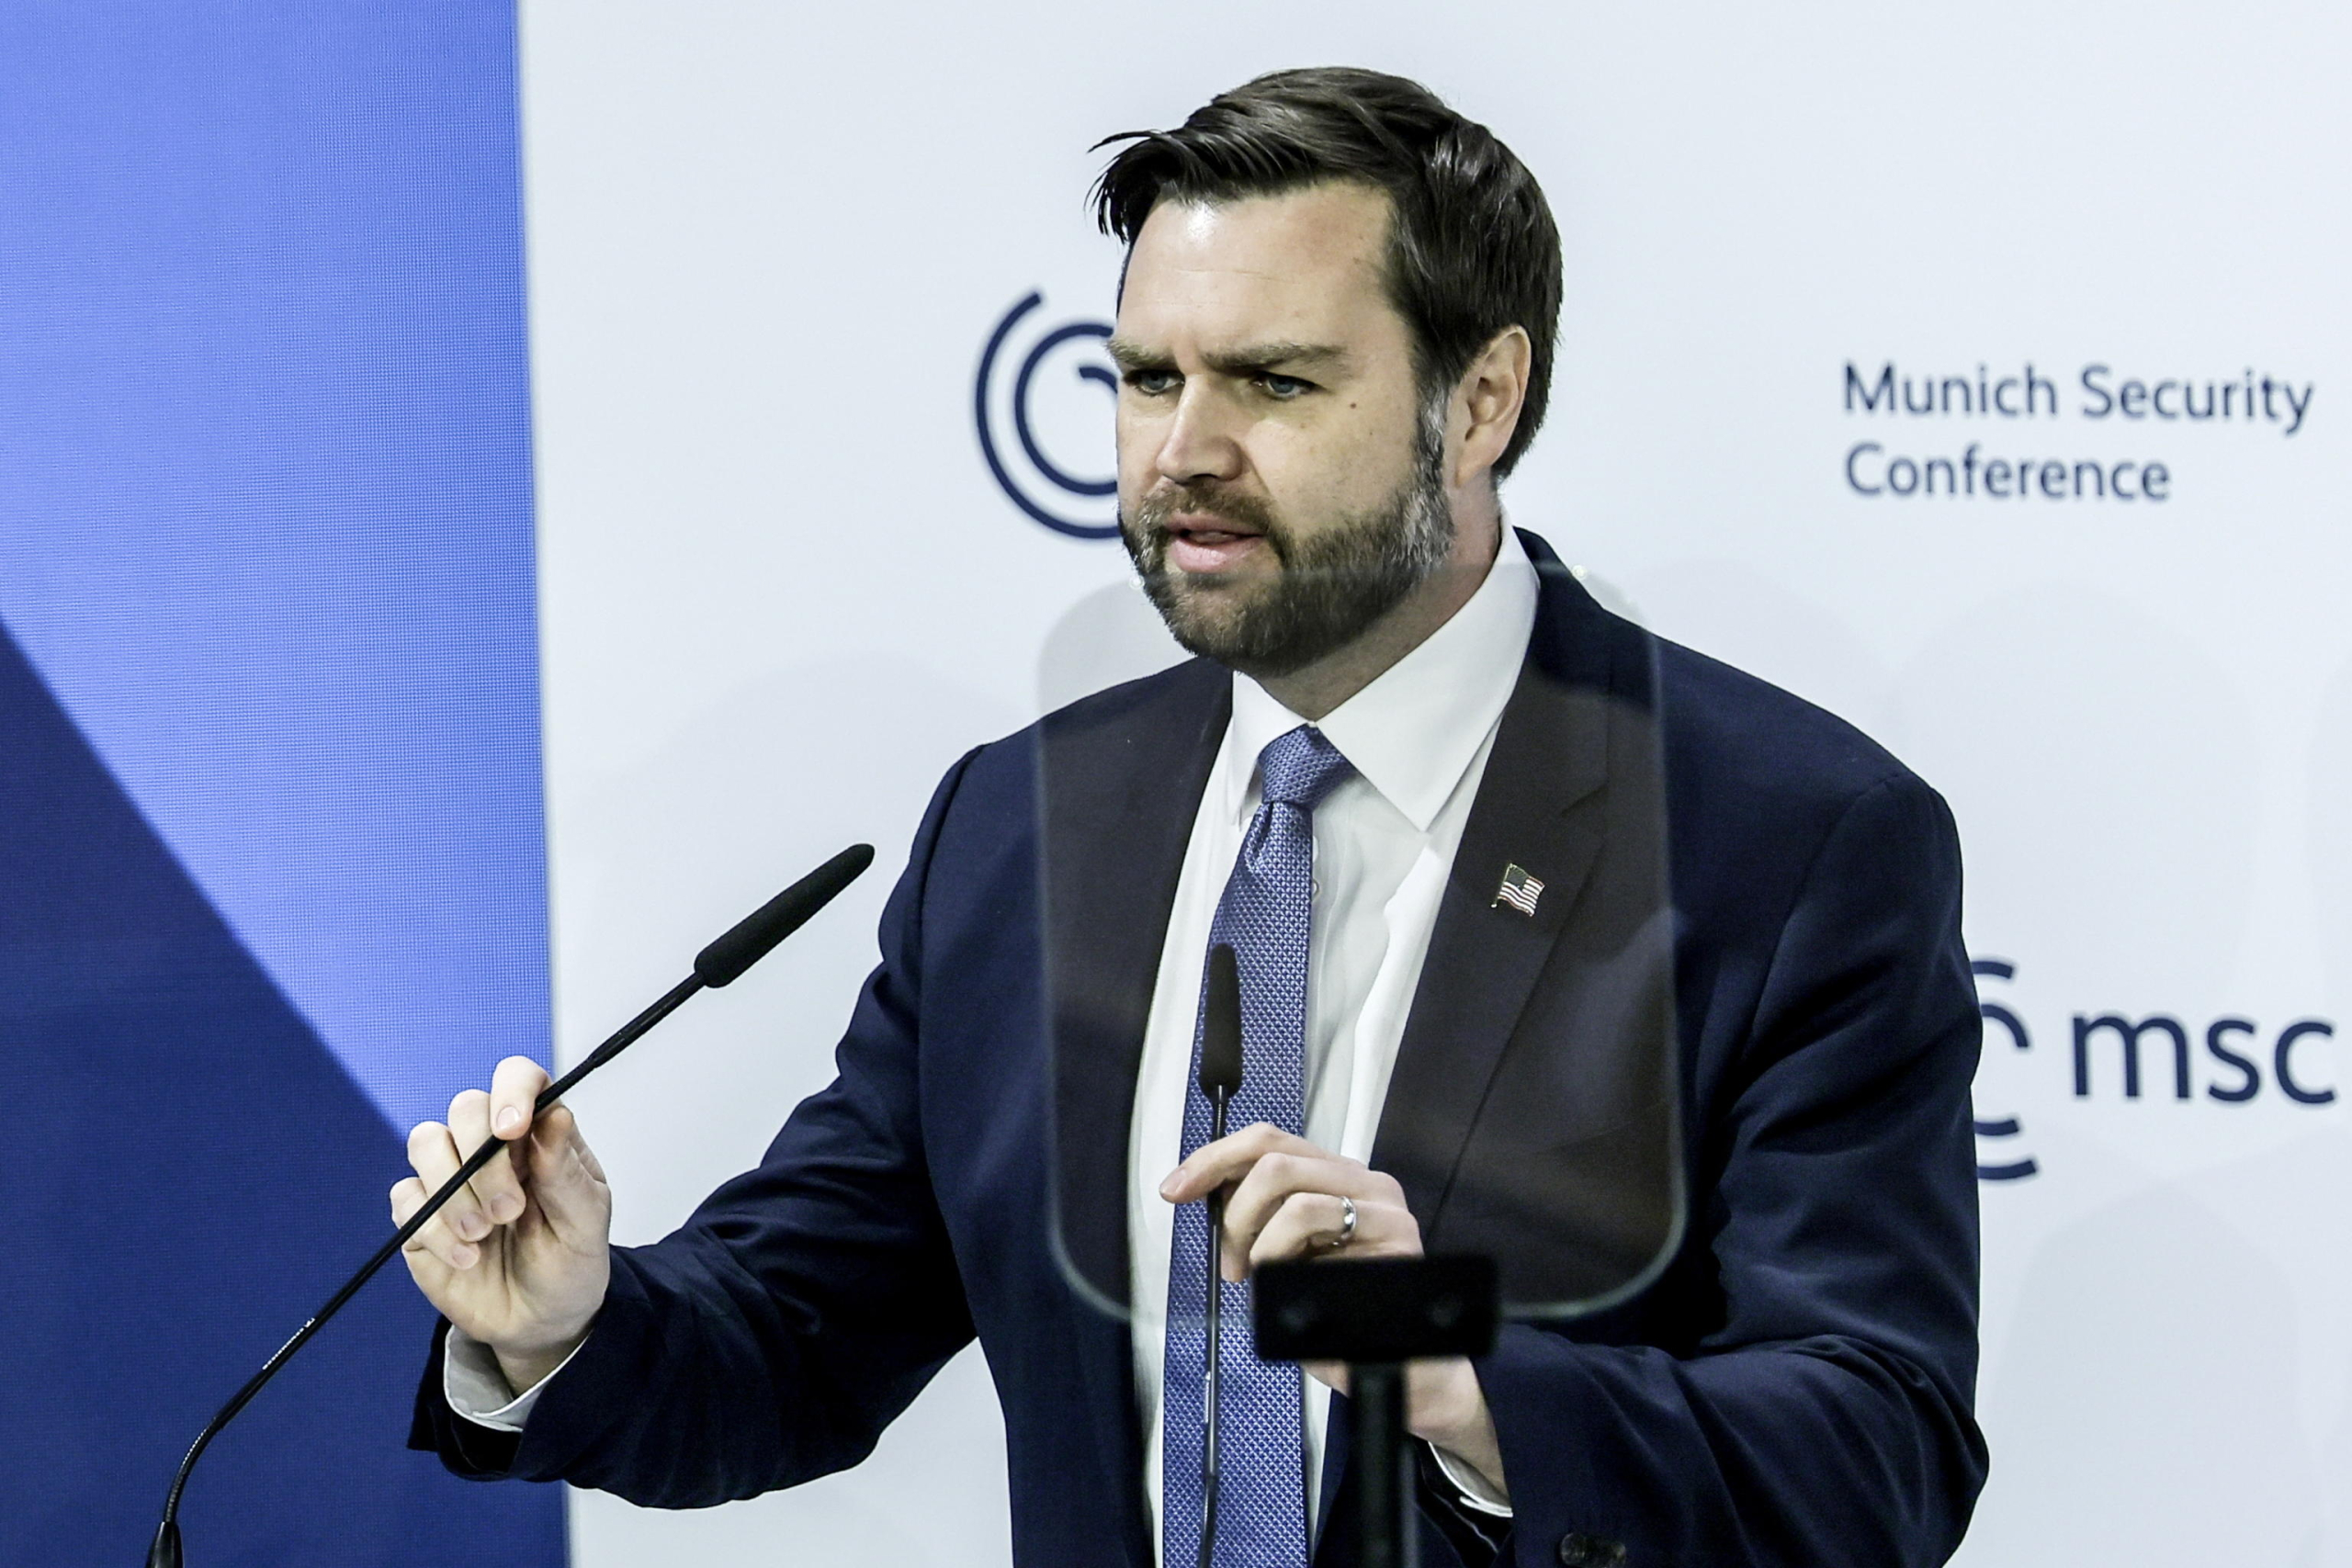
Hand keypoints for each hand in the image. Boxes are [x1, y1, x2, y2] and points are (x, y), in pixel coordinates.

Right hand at [391, 1055, 611, 1394]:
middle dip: (483, 1159)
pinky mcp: (420, 1215)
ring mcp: (451, 1177)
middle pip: (465, 1106)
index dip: (511, 1090)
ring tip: (485, 1234)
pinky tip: (468, 1258)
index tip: (511, 1129)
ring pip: (425, 1142)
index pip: (519, 1079)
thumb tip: (555, 1115)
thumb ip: (567, 1173)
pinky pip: (406, 1199)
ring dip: (455, 1193)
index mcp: (538, 1135)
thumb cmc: (570, 1262)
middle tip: (510, 1209)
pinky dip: (435, 1230)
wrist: (540, 1322)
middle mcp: (491, 1146)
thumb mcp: (586, 1223)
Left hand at [1159, 1123, 1508, 1500]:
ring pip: (1294, 1195)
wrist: (1404, 1371)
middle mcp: (1366, 1183)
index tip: (1175, 1188)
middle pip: (1274, 1158)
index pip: (1269, 1141)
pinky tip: (1290, 1285)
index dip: (1214, 1158)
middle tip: (1228, 1258)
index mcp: (1337, 1177)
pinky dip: (1284, 1256)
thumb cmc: (1342, 1315)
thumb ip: (1261, 1217)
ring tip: (1258, 1277)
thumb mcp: (1289, 1256)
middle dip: (1233, 1209)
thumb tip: (1204, 1188)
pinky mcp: (1395, 1240)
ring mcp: (1385, 1210)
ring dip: (1257, 1240)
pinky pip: (1317, 1228)